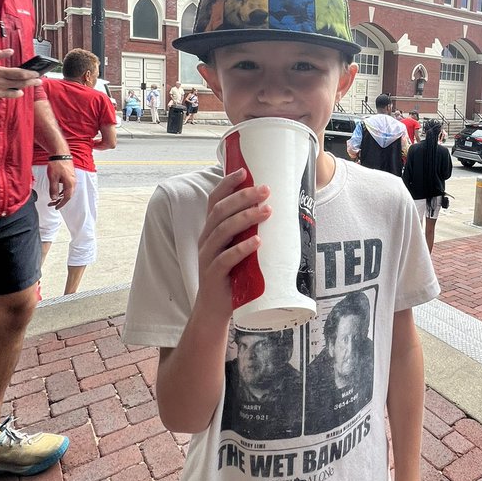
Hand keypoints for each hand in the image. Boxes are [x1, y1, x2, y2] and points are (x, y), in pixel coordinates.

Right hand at [0, 49, 39, 106]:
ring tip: (23, 89)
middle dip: (31, 83)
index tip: (37, 74)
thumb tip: (9, 51)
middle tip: (39, 82)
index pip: (19, 74)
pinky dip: (1, 94)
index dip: (30, 74)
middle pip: (20, 84)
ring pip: (13, 94)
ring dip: (19, 91)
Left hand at [47, 160, 75, 207]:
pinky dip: (62, 190)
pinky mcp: (70, 176)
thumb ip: (53, 189)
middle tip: (52, 204)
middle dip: (60, 201)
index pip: (67, 197)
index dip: (61, 204)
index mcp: (70, 183)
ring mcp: (72, 179)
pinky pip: (67, 186)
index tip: (56, 207)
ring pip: (67, 191)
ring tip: (53, 198)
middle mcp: (73, 182)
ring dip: (60, 196)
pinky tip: (57, 191)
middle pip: (68, 195)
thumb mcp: (53, 178)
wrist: (60, 153)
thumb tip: (54, 198)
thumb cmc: (57, 164)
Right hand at [194, 169, 270, 322]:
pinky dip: (242, 249)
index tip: (244, 171)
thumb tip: (276, 211)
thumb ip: (248, 232)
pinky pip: (226, 258)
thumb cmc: (232, 275)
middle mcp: (206, 239)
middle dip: (243, 197)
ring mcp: (207, 257)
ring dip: (246, 218)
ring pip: (222, 231)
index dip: (227, 184)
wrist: (215, 309)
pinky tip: (257, 241)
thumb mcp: (238, 248)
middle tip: (265, 190)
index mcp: (211, 230)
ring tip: (267, 211)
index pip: (215, 201)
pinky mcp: (213, 274)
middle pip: (221, 211)